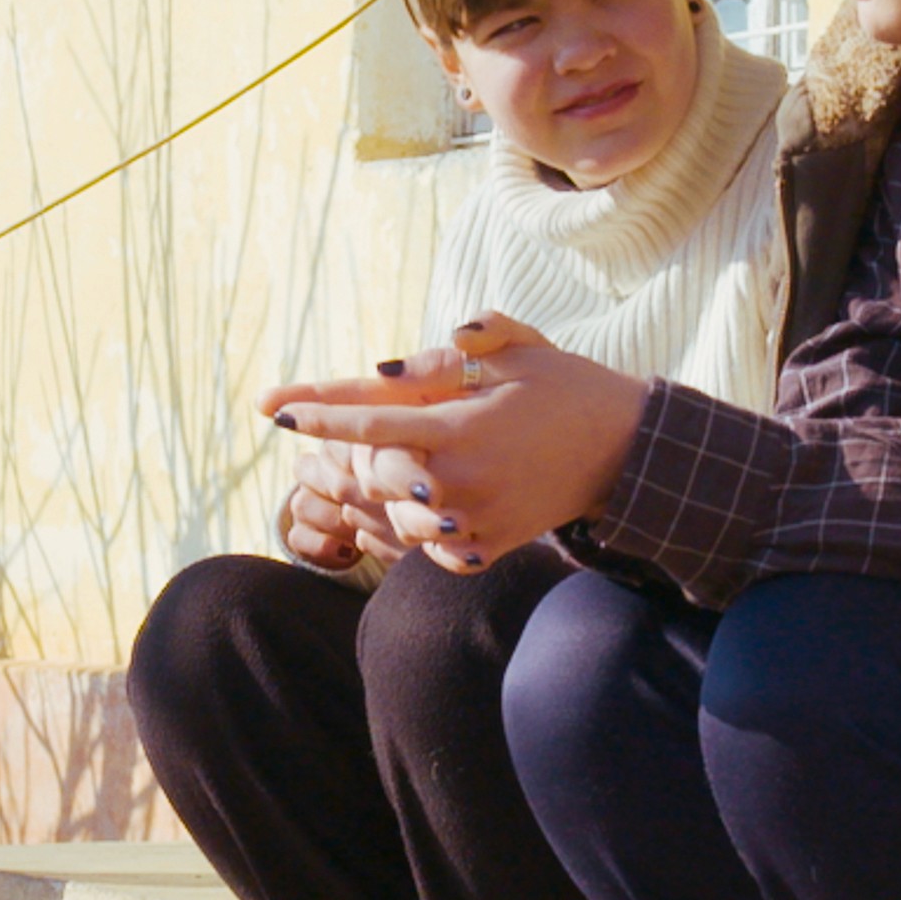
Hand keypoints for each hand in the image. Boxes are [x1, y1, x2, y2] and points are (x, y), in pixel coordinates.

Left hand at [260, 313, 648, 571]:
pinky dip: (418, 526)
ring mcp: (473, 523)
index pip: (371, 424)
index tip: (276, 411)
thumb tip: (387, 369)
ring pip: (393, 517)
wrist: (624, 450)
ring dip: (388, 492)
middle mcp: (461, 482)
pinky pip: (425, 548)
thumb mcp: (518, 349)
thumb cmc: (565, 388)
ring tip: (417, 466)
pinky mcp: (486, 550)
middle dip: (361, 452)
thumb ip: (454, 350)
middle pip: (373, 474)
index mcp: (462, 427)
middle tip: (374, 435)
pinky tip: (438, 500)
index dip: (319, 417)